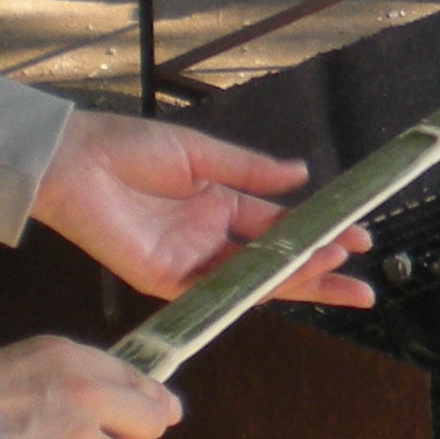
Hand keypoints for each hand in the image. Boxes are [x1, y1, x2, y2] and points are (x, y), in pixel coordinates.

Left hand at [31, 110, 372, 305]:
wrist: (75, 162)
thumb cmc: (129, 148)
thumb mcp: (202, 153)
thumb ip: (252, 170)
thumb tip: (302, 175)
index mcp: (218, 204)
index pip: (278, 227)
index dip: (318, 234)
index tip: (358, 237)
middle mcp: (210, 238)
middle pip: (274, 263)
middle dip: (319, 273)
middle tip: (364, 286)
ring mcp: (190, 261)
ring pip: (253, 280)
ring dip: (298, 281)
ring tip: (342, 279)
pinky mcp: (166, 279)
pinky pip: (217, 290)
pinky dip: (254, 287)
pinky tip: (289, 281)